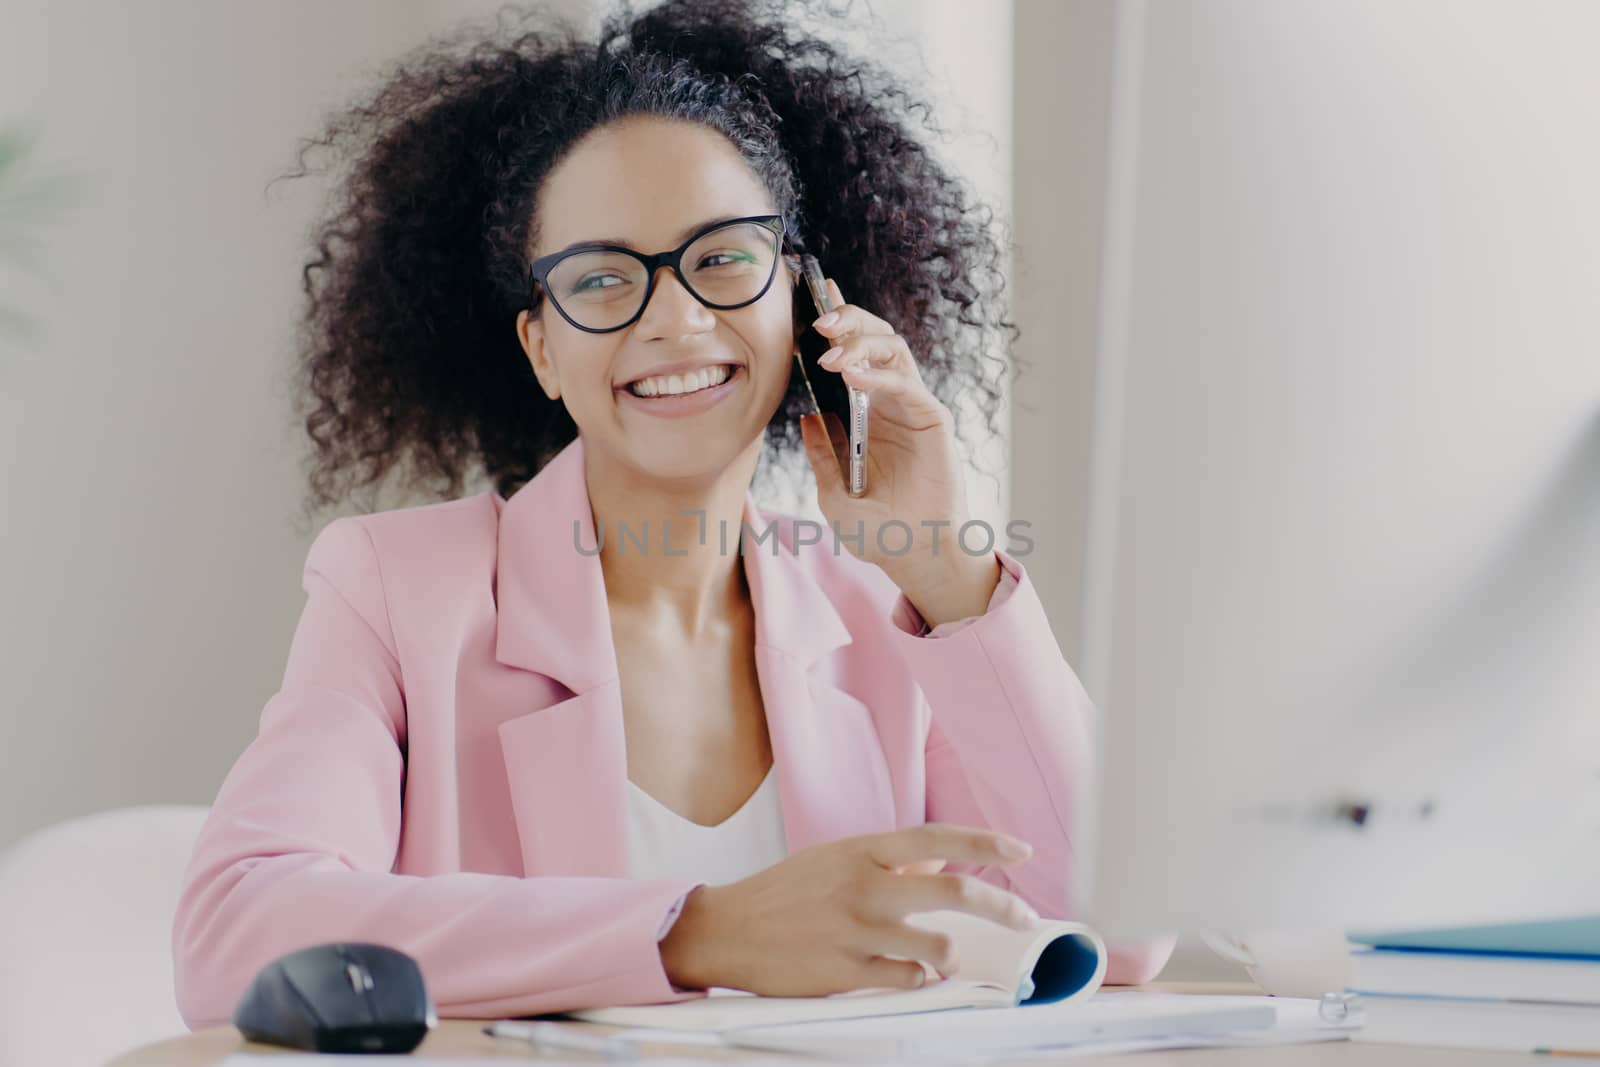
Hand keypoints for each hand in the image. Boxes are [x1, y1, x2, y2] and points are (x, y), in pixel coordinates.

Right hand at [658, 823, 1038, 995]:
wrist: (727, 930)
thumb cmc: (784, 893)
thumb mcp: (836, 861)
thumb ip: (889, 862)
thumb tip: (943, 861)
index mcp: (861, 852)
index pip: (937, 837)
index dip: (985, 842)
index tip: (1021, 850)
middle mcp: (863, 887)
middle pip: (952, 892)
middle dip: (1001, 906)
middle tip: (1024, 918)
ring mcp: (855, 932)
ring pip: (937, 946)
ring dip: (951, 955)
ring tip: (943, 958)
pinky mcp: (845, 973)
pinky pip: (907, 980)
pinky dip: (916, 979)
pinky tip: (903, 973)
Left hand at [798, 277, 977, 586]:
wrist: (915, 558)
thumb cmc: (880, 532)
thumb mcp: (833, 494)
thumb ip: (821, 455)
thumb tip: (807, 416)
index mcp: (866, 413)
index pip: (850, 355)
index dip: (834, 325)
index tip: (805, 301)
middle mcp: (890, 402)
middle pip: (873, 338)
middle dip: (846, 321)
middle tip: (816, 321)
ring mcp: (913, 407)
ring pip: (892, 349)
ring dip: (859, 341)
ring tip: (828, 350)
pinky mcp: (933, 418)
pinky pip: (905, 383)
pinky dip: (877, 375)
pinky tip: (850, 375)